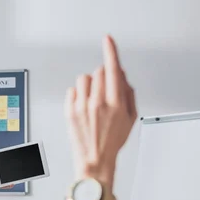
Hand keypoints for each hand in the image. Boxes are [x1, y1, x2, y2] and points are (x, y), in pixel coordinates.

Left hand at [0, 158, 13, 191]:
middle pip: (5, 174)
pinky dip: (8, 186)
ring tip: (15, 178)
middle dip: (9, 173)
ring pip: (6, 180)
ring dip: (10, 180)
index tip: (9, 164)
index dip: (5, 167)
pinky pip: (5, 186)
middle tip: (14, 171)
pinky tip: (12, 184)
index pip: (2, 169)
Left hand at [65, 35, 136, 189]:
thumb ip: (128, 93)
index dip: (110, 51)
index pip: (113, 69)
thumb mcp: (130, 117)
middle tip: (105, 92)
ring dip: (90, 85)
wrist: (94, 160)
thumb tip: (121, 75)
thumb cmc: (112, 141)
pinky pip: (72, 91)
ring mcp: (81, 107)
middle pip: (99, 72)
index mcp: (115, 103)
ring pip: (84, 79)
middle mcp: (97, 103)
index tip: (108, 39)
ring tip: (93, 100)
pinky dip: (78, 95)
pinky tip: (83, 106)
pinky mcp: (69, 111)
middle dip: (104, 77)